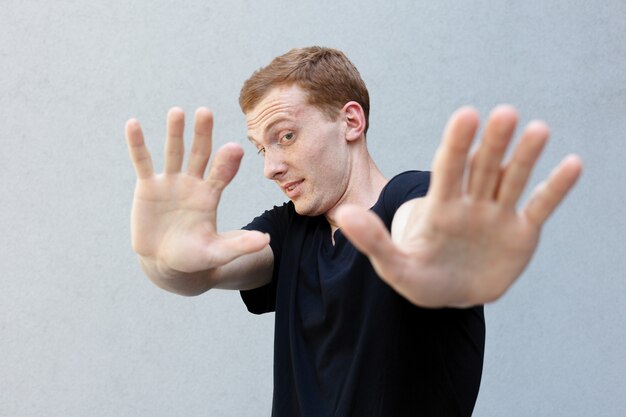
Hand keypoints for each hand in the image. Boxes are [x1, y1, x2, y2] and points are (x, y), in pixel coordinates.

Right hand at [125, 107, 268, 279]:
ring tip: (177, 112)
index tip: (235, 148)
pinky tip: (133, 124)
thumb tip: (266, 241)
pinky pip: (143, 161)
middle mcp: (193, 183)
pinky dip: (137, 144)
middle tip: (206, 112)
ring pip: (173, 152)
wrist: (165, 262)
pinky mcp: (148, 186)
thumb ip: (240, 245)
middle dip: (202, 134)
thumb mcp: (217, 252)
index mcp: (211, 195)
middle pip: (200, 154)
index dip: (227, 162)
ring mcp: (170, 182)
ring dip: (174, 132)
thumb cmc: (194, 257)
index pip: (222, 173)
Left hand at [336, 106, 582, 306]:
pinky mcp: (521, 232)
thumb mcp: (394, 265)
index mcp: (440, 207)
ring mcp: (497, 215)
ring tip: (538, 129)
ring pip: (512, 179)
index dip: (456, 144)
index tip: (466, 115)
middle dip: (492, 143)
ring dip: (526, 156)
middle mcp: (470, 203)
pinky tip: (573, 164)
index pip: (448, 169)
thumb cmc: (419, 277)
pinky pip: (540, 206)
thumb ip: (372, 240)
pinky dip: (555, 188)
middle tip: (504, 114)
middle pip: (483, 167)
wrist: (450, 294)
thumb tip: (343, 214)